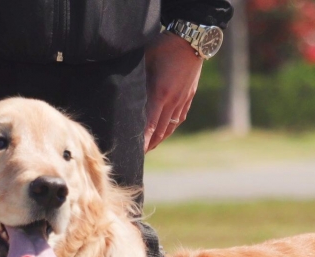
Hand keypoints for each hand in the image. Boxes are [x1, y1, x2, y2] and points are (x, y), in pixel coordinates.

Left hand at [144, 32, 203, 151]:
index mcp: (160, 94)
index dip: (143, 142)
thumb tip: (123, 94)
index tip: (136, 154)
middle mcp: (172, 102)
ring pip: (170, 127)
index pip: (150, 126)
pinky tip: (164, 133)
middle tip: (137, 156)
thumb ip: (137, 81)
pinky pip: (178, 119)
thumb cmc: (164, 46)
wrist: (191, 40)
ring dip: (159, 139)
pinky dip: (170, 129)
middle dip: (149, 145)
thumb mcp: (145, 61)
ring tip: (150, 148)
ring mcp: (182, 101)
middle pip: (160, 132)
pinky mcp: (188, 97)